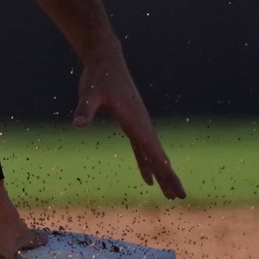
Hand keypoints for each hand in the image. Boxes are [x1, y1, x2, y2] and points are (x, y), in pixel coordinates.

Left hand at [75, 45, 186, 198]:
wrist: (106, 61)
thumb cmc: (99, 77)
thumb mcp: (90, 93)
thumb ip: (85, 109)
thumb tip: (78, 124)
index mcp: (136, 121)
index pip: (153, 150)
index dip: (164, 169)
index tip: (175, 185)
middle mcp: (142, 125)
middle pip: (158, 156)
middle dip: (170, 177)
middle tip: (181, 196)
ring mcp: (138, 125)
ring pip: (153, 154)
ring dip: (162, 173)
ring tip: (171, 194)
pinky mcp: (130, 124)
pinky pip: (141, 150)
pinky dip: (146, 165)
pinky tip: (148, 178)